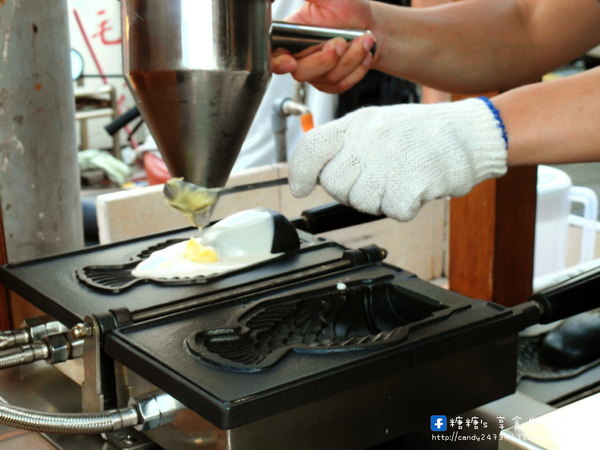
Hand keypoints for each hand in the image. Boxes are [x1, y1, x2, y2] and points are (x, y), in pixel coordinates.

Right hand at [272, 0, 375, 93]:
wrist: (370, 25)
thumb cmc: (347, 8)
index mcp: (291, 35)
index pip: (273, 54)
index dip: (277, 62)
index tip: (290, 62)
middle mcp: (300, 55)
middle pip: (301, 72)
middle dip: (325, 59)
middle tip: (341, 41)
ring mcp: (315, 71)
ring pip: (325, 78)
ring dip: (348, 60)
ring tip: (361, 40)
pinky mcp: (330, 82)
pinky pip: (339, 85)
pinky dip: (356, 70)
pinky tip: (363, 54)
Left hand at [289, 98, 508, 220]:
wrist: (471, 132)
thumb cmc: (422, 134)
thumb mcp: (378, 125)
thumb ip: (346, 145)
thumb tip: (314, 173)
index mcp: (357, 122)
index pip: (312, 147)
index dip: (299, 171)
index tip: (300, 187)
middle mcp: (369, 137)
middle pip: (334, 184)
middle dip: (349, 191)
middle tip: (375, 181)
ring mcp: (389, 158)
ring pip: (360, 201)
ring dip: (379, 200)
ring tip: (399, 180)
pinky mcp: (411, 180)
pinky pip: (392, 210)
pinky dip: (404, 207)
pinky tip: (416, 187)